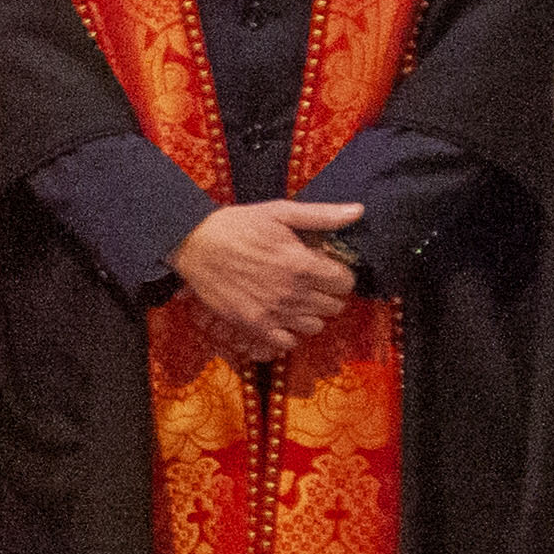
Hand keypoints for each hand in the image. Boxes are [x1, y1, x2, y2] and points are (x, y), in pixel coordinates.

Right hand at [170, 198, 365, 362]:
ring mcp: (273, 313)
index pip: (345, 282)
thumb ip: (321, 215)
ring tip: (298, 299)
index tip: (328, 268)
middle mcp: (292, 293)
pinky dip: (290, 333)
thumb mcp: (279, 212)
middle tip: (313, 282)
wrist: (194, 245)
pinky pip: (288, 342)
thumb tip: (358, 211)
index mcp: (301, 264)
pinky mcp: (254, 326)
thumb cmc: (237, 225)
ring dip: (312, 313)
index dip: (340, 274)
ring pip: (315, 326)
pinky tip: (283, 317)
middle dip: (329, 293)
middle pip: (334, 306)